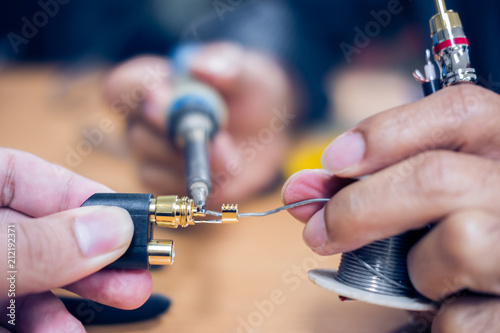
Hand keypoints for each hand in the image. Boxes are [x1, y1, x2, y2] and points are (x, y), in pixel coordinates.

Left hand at [0, 148, 150, 331]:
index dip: (87, 199)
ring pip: (29, 277)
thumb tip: (113, 230)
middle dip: (91, 260)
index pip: (33, 176)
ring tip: (85, 324)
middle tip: (134, 280)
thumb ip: (38, 243)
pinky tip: (54, 331)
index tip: (131, 224)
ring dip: (66, 302)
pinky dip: (36, 323)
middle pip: (44, 233)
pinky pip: (9, 309)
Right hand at [104, 42, 294, 206]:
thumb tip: (198, 67)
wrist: (267, 132)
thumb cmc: (248, 94)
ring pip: (151, 166)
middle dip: (175, 136)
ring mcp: (155, 156)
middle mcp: (146, 122)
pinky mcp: (171, 185)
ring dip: (192, 164)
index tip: (162, 96)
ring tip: (230, 157)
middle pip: (136, 133)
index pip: (122, 86)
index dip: (137, 93)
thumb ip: (226, 65)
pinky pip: (168, 192)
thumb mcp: (248, 72)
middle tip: (214, 136)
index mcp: (157, 85)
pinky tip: (223, 175)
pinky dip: (196, 185)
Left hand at [282, 85, 499, 332]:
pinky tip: (450, 308)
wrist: (494, 293)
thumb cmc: (456, 239)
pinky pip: (462, 317)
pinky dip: (439, 320)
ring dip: (418, 270)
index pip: (460, 111)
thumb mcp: (427, 202)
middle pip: (438, 177)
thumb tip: (301, 189)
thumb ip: (369, 186)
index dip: (388, 132)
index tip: (333, 160)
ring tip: (426, 277)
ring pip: (458, 242)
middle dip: (361, 207)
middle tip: (320, 232)